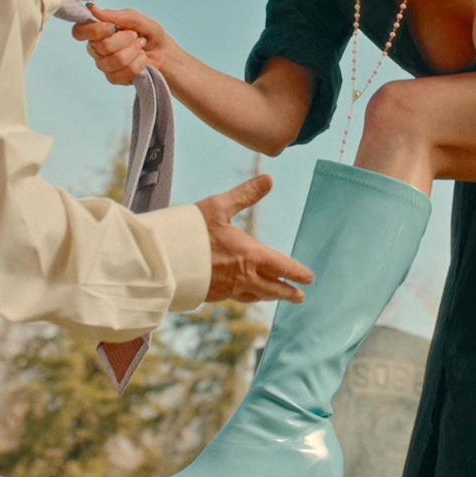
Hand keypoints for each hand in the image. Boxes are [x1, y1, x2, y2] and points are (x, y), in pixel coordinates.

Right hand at [71, 5, 173, 85]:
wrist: (166, 54)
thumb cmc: (150, 34)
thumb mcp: (138, 19)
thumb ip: (117, 15)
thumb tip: (92, 9)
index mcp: (98, 32)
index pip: (79, 32)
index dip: (95, 30)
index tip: (113, 27)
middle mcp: (97, 49)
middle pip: (101, 47)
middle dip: (124, 40)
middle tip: (135, 36)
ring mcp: (105, 65)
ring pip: (113, 61)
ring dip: (133, 52)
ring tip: (140, 47)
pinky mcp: (114, 78)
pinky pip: (123, 73)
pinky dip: (138, 64)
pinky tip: (142, 60)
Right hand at [196, 174, 314, 303]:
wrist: (165, 259)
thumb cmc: (192, 230)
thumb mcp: (219, 206)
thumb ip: (246, 194)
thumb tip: (269, 179)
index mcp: (250, 256)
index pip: (282, 267)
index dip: (297, 272)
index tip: (310, 278)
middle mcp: (243, 276)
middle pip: (272, 288)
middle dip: (288, 292)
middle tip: (300, 297)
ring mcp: (227, 288)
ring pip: (254, 295)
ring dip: (268, 296)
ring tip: (275, 297)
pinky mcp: (212, 294)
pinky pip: (236, 297)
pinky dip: (246, 296)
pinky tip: (244, 293)